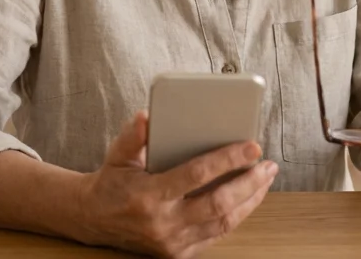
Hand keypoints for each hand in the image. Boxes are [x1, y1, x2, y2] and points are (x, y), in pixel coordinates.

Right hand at [76, 111, 278, 257]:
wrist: (93, 219)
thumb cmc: (111, 182)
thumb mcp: (117, 155)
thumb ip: (132, 135)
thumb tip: (148, 117)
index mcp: (149, 196)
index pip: (197, 175)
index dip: (227, 160)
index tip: (251, 146)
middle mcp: (163, 223)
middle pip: (218, 204)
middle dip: (249, 183)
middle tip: (267, 164)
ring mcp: (172, 242)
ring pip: (223, 222)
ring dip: (250, 199)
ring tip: (264, 177)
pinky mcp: (178, 253)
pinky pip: (216, 234)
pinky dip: (236, 215)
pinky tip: (248, 197)